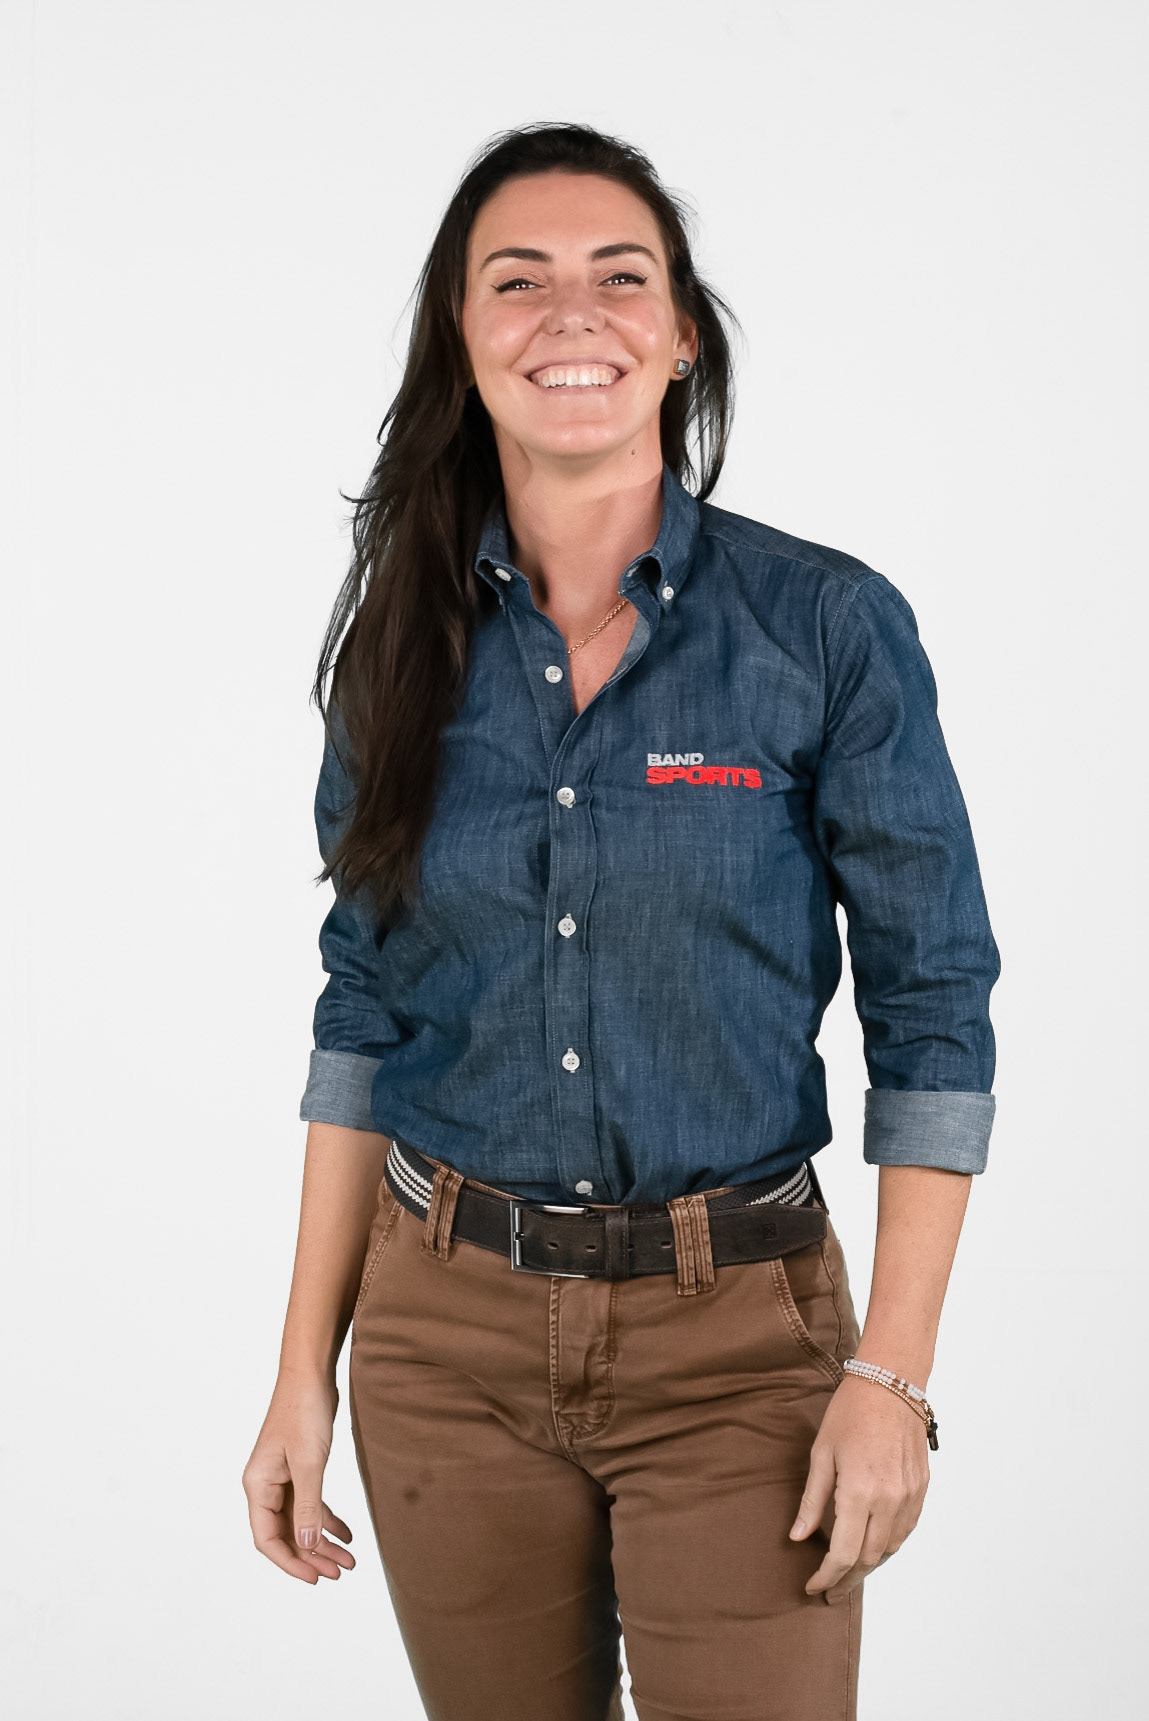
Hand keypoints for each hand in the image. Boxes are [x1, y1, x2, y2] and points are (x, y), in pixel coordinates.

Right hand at [243, 1370, 355, 1584]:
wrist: (311, 1375)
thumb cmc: (304, 1412)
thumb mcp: (309, 1463)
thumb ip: (308, 1506)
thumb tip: (308, 1546)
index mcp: (258, 1486)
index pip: (267, 1539)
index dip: (290, 1562)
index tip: (315, 1578)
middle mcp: (265, 1485)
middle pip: (285, 1533)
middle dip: (313, 1555)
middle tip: (341, 1571)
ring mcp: (282, 1477)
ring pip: (300, 1521)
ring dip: (322, 1541)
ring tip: (349, 1560)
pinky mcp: (298, 1468)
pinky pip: (310, 1503)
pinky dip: (327, 1519)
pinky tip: (347, 1533)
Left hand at [788, 1373, 929, 1603]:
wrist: (891, 1384)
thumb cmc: (851, 1412)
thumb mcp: (822, 1453)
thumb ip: (812, 1500)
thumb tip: (798, 1537)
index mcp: (860, 1493)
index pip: (844, 1555)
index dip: (827, 1576)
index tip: (814, 1586)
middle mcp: (889, 1501)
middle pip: (868, 1559)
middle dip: (847, 1579)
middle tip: (830, 1588)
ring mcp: (909, 1497)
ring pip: (890, 1549)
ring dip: (868, 1565)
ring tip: (848, 1572)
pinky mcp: (921, 1490)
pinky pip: (906, 1531)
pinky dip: (888, 1545)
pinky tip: (873, 1546)